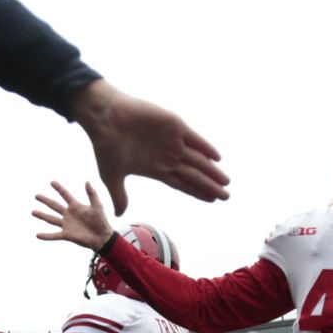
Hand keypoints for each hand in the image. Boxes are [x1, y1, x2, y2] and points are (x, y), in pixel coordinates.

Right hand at [33, 181, 115, 251]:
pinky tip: (37, 235)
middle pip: (54, 205)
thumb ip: (92, 194)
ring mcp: (67, 224)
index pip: (65, 195)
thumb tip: (87, 181)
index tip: (52, 182)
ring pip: (51, 219)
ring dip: (42, 215)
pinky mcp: (66, 235)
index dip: (59, 188)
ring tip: (33, 212)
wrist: (102, 237)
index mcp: (75, 206)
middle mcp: (69, 214)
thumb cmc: (101, 221)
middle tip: (36, 196)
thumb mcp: (97, 205)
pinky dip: (46, 236)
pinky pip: (54, 235)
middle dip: (45, 200)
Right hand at [68, 79, 228, 214]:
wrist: (105, 118)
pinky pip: (195, 138)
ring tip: (226, 181)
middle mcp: (167, 156)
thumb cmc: (106, 145)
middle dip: (210, 185)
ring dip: (212, 171)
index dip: (197, 192)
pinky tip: (217, 158)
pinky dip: (206, 147)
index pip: (182, 183)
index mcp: (156, 169)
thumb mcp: (112, 175)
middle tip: (226, 196)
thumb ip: (119, 195)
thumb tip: (119, 215)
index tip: (212, 200)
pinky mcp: (174, 125)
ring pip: (198, 159)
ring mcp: (172, 141)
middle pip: (194, 174)